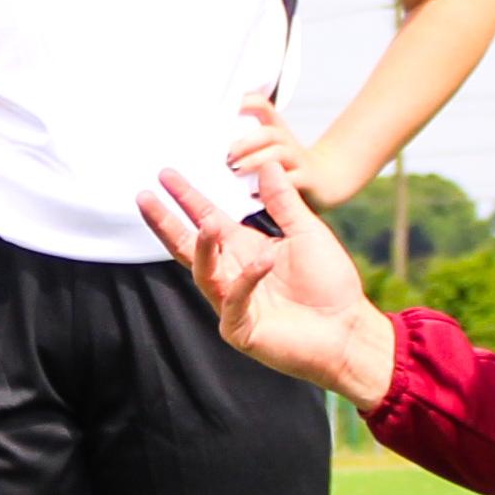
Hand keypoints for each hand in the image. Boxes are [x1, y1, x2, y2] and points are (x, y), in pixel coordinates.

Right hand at [141, 153, 397, 405]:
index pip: (206, 220)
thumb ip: (284, 202)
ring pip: (204, 273)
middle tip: (145, 197)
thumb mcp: (308, 232)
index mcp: (244, 250)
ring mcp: (233, 304)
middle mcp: (232, 274)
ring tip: (207, 223)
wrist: (349, 329)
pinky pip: (234, 300)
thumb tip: (267, 164)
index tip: (165, 175)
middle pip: (188, 246)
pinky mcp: (241, 329)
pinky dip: (247, 280)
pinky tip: (264, 260)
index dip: (186, 199)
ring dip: (203, 247)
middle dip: (166, 222)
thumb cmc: (329, 284)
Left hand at [224, 93, 355, 210]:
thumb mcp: (270, 149)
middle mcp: (286, 142)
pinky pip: (291, 181)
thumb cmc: (289, 166)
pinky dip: (273, 187)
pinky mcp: (307, 180)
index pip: (262, 106)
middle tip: (226, 154)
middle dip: (245, 142)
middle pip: (268, 133)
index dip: (246, 102)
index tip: (225, 107)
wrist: (328, 179)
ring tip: (237, 170)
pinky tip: (255, 194)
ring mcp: (298, 160)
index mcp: (275, 130)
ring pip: (278, 154)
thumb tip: (211, 150)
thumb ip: (245, 146)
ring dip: (255, 161)